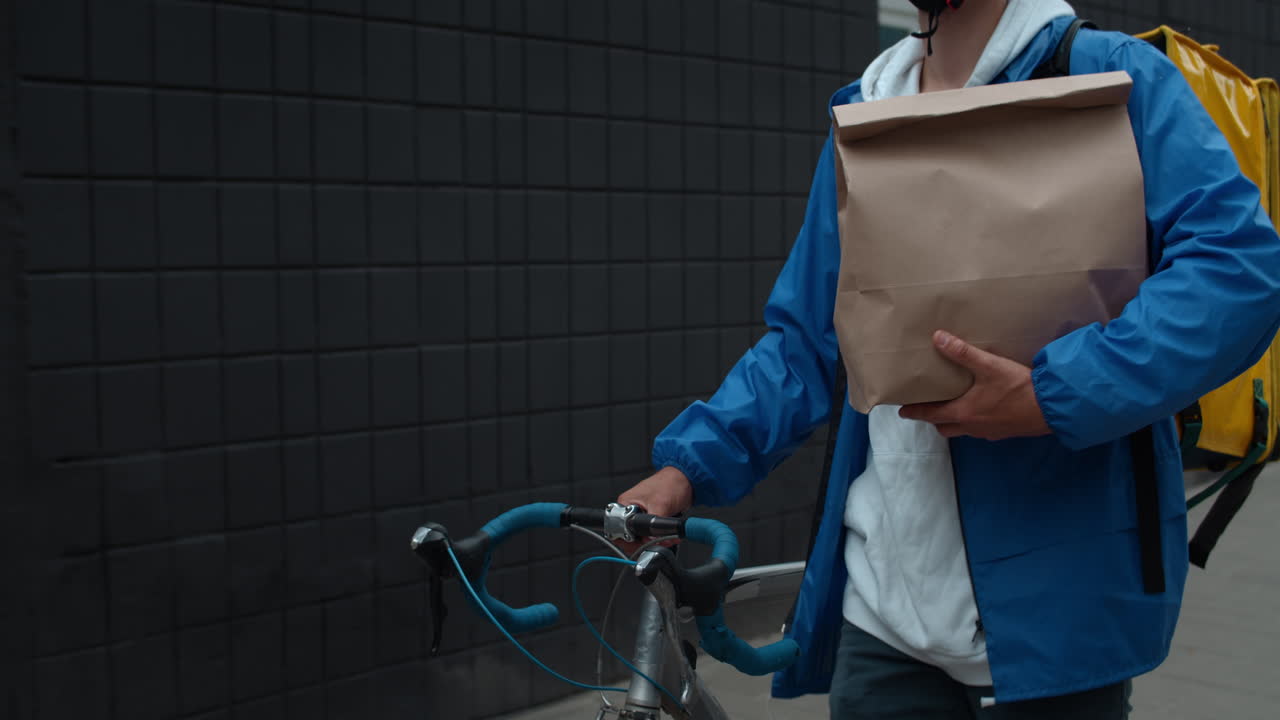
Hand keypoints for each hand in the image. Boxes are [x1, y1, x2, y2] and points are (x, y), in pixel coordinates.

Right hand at [614, 467, 692, 554]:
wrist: (686, 480)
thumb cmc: (671, 483)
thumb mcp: (661, 505)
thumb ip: (654, 525)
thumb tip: (652, 539)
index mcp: (626, 503)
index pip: (619, 529)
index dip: (631, 540)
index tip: (644, 543)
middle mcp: (630, 510)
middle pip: (630, 535)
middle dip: (646, 542)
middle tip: (659, 541)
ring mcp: (641, 514)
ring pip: (642, 536)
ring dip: (656, 540)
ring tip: (667, 537)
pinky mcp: (651, 518)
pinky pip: (652, 533)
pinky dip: (661, 537)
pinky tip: (669, 535)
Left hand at [898, 330, 1050, 440]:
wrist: (1052, 408)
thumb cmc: (1018, 388)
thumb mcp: (989, 366)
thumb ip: (962, 353)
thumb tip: (938, 338)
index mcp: (963, 412)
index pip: (930, 414)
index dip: (915, 412)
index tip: (902, 412)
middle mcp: (973, 426)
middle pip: (945, 427)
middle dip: (934, 419)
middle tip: (928, 408)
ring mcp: (990, 432)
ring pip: (963, 431)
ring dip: (954, 422)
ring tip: (953, 407)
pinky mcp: (1005, 432)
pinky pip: (981, 430)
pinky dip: (974, 422)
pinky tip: (983, 410)